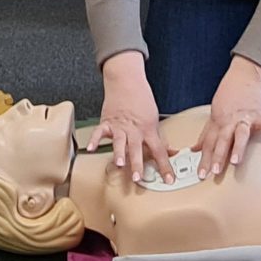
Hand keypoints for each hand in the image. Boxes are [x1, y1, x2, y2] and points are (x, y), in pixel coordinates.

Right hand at [87, 52, 174, 184]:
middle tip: (137, 177)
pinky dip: (94, 140)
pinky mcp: (107, 122)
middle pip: (137, 149)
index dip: (165, 166)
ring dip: (119, 153)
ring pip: (119, 142)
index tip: (169, 180)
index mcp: (148, 129)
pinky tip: (91, 148)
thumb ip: (158, 136)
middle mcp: (134, 130)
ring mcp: (120, 126)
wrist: (127, 81)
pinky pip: (99, 132)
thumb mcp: (154, 118)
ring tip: (119, 164)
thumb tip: (169, 151)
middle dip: (137, 164)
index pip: (159, 151)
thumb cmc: (141, 99)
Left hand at [194, 55, 260, 177]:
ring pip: (240, 134)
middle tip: (215, 171)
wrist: (245, 74)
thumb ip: (207, 133)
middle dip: (218, 156)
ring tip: (236, 161)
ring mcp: (244, 117)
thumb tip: (195, 148)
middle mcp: (229, 121)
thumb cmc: (230, 94)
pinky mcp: (259, 113)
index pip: (209, 143)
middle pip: (222, 140)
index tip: (202, 174)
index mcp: (218, 122)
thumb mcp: (214, 113)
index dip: (204, 159)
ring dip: (237, 147)